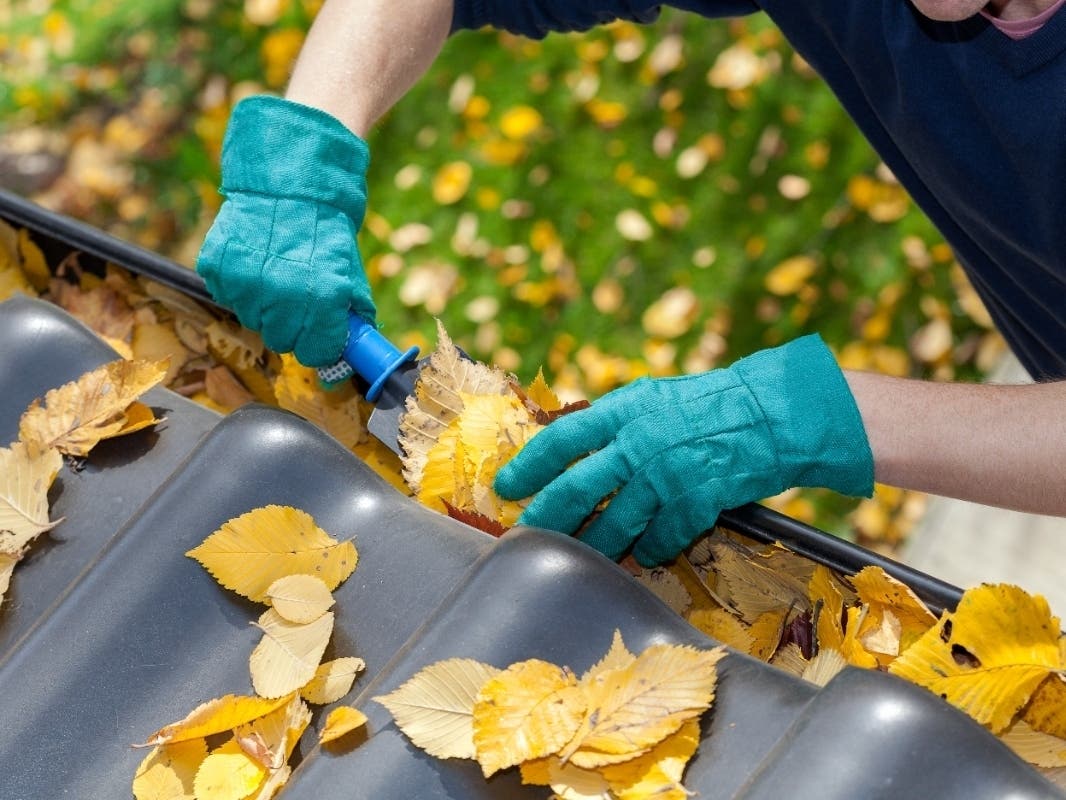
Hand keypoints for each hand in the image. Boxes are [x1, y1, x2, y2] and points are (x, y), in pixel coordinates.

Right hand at [196, 96, 375, 366]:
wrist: (288, 180)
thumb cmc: (324, 229)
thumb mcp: (349, 271)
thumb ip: (350, 314)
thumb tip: (352, 353)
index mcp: (323, 299)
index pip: (316, 353)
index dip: (320, 346)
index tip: (320, 336)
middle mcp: (283, 296)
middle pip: (282, 341)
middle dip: (292, 327)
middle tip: (297, 301)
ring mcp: (246, 283)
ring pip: (253, 321)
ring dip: (264, 306)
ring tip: (274, 272)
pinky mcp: (218, 269)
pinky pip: (228, 296)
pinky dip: (239, 285)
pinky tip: (253, 260)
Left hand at [494, 335, 873, 565]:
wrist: (770, 413)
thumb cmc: (706, 405)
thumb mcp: (651, 398)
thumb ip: (612, 423)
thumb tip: (569, 449)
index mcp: (624, 410)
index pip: (562, 440)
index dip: (529, 466)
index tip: (507, 487)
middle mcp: (639, 442)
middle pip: (578, 489)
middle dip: (547, 518)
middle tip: (527, 535)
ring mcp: (667, 474)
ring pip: (615, 525)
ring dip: (594, 546)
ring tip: (580, 556)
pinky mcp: (696, 502)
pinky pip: (660, 539)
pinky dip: (649, 550)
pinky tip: (645, 554)